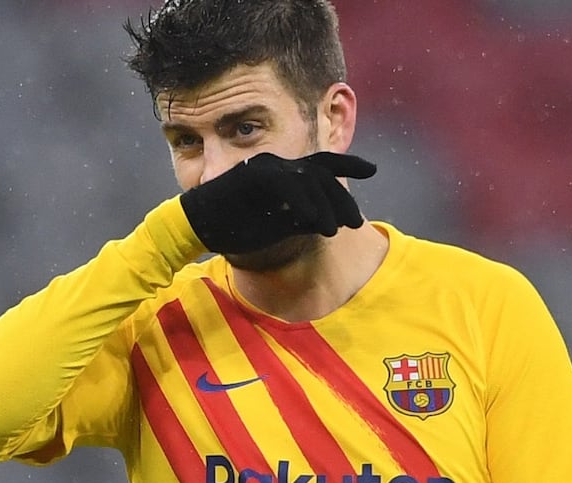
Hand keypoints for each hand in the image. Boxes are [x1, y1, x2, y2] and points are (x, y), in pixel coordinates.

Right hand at [179, 151, 376, 253]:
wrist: (198, 225)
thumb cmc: (236, 225)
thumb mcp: (278, 225)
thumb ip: (302, 220)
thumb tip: (329, 222)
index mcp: (285, 174)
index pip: (322, 165)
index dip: (349, 162)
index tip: (373, 169)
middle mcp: (278, 164)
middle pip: (322, 174)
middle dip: (341, 199)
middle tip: (355, 222)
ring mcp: (266, 167)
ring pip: (308, 179)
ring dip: (324, 207)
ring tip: (332, 231)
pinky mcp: (253, 174)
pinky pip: (287, 185)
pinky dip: (302, 202)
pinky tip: (313, 220)